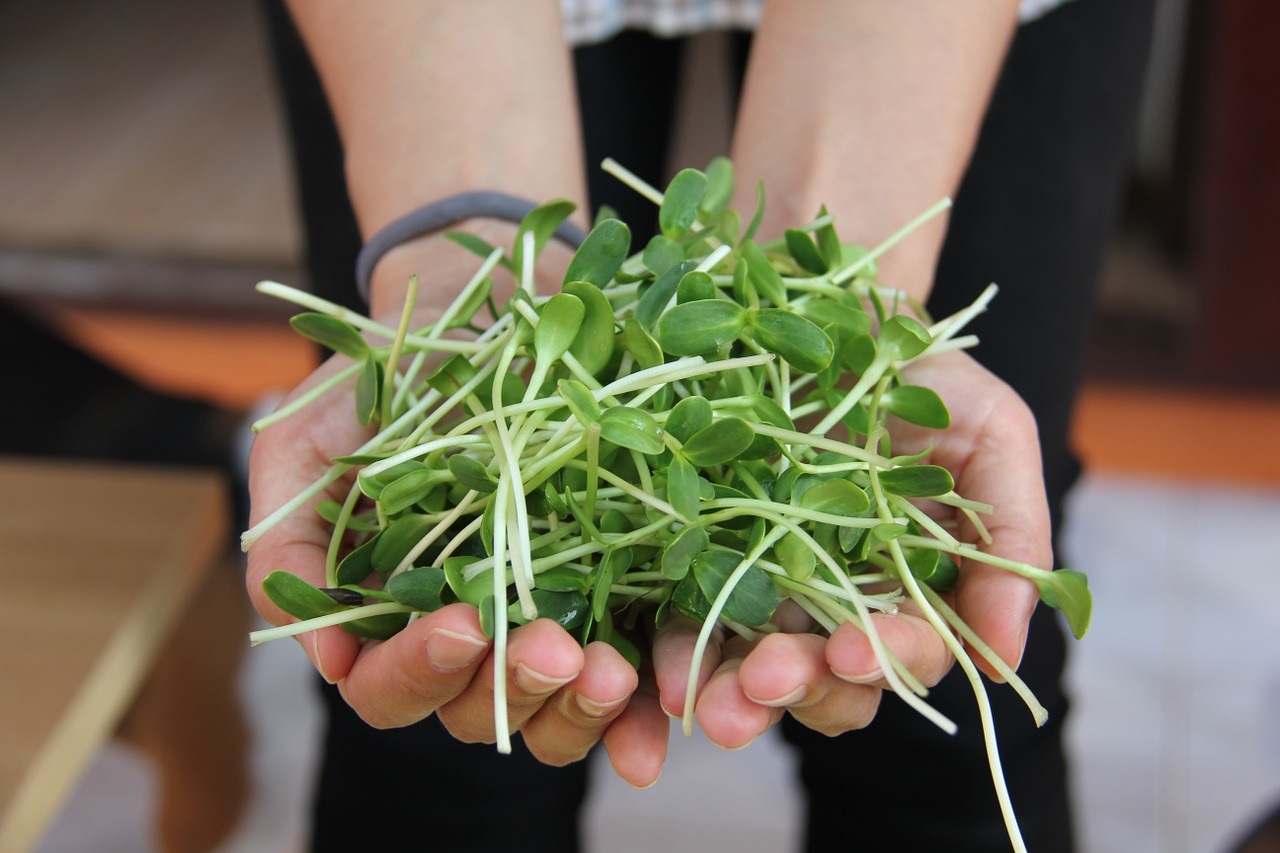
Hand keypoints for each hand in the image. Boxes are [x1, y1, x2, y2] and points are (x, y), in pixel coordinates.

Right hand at [244, 326, 668, 786]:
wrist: (473, 314)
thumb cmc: (377, 381)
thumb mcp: (306, 446)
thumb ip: (290, 546)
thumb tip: (329, 661)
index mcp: (385, 613)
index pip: (388, 687)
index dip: (418, 670)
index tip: (461, 620)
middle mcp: (463, 631)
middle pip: (475, 711)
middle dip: (510, 688)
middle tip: (552, 647)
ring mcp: (536, 617)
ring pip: (550, 709)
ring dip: (579, 705)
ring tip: (609, 667)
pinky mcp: (603, 592)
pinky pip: (622, 672)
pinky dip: (638, 705)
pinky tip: (660, 704)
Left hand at [649, 349, 1046, 746]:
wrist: (831, 310)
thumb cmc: (924, 374)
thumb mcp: (994, 434)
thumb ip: (1014, 537)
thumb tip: (1007, 665)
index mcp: (914, 590)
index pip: (907, 652)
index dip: (885, 660)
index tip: (853, 650)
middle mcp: (840, 603)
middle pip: (827, 681)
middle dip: (798, 691)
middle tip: (762, 684)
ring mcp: (768, 583)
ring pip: (752, 667)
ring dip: (729, 693)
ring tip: (702, 701)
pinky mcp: (704, 555)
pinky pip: (685, 615)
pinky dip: (675, 649)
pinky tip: (662, 668)